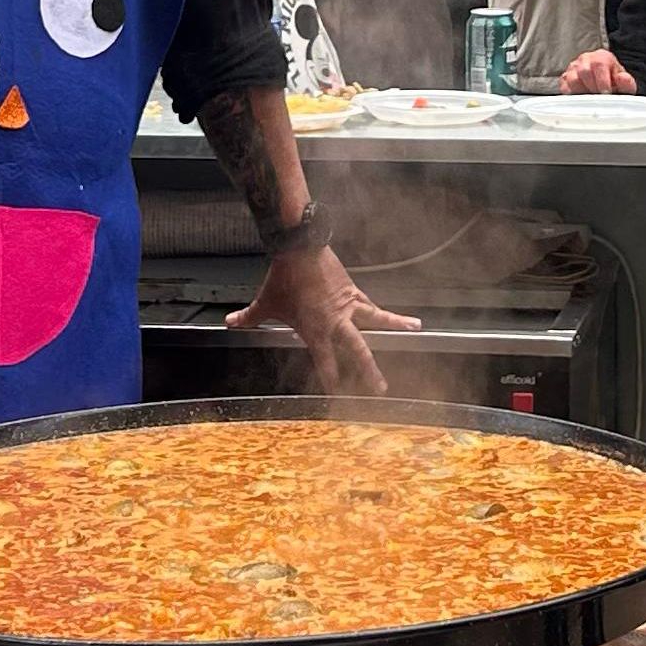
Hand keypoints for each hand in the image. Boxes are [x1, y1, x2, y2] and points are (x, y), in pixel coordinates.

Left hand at [227, 242, 420, 390]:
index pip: (326, 363)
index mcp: (315, 329)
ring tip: (415, 329)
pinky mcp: (353, 290)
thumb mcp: (265, 303)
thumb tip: (230, 322)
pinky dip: (385, 312)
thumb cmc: (283, 278)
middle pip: (359, 350)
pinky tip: (398, 316)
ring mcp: (348, 304)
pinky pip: (371, 305)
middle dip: (369, 371)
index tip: (339, 397)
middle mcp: (336, 320)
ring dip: (396, 325)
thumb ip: (248, 317)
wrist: (298, 248)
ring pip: (377, 320)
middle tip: (380, 388)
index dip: (332, 381)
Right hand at [558, 49, 633, 95]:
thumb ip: (626, 82)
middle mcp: (586, 59)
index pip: (599, 64)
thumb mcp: (624, 83)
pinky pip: (564, 86)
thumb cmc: (613, 82)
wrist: (605, 83)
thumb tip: (623, 78)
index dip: (603, 81)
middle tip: (598, 98)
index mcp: (601, 57)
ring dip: (581, 91)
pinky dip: (572, 94)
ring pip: (572, 79)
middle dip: (592, 87)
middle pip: (584, 71)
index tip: (606, 93)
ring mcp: (573, 68)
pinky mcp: (565, 78)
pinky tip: (581, 98)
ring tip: (590, 98)